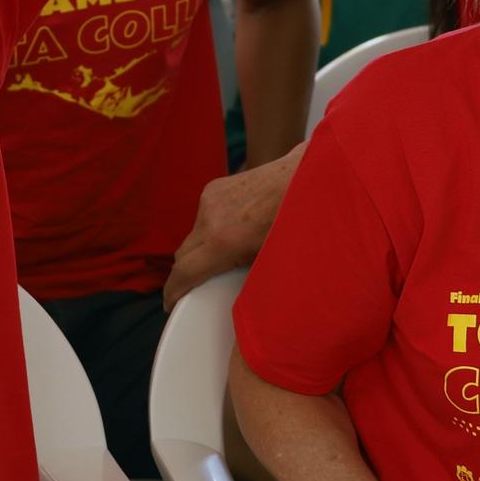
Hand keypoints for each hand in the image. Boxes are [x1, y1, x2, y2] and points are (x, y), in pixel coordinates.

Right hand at [164, 143, 303, 309]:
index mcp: (224, 240)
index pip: (184, 271)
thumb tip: (240, 301)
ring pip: (194, 235)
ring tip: (228, 255)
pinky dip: (211, 229)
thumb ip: (247, 279)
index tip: (171, 303)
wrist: (308, 177)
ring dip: (202, 249)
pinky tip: (234, 231)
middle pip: (183, 254)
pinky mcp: (214, 187)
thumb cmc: (298, 222)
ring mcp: (210, 198)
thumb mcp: (273, 259)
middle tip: (195, 288)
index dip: (174, 291)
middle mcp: (210, 217)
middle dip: (187, 272)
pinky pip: (203, 217)